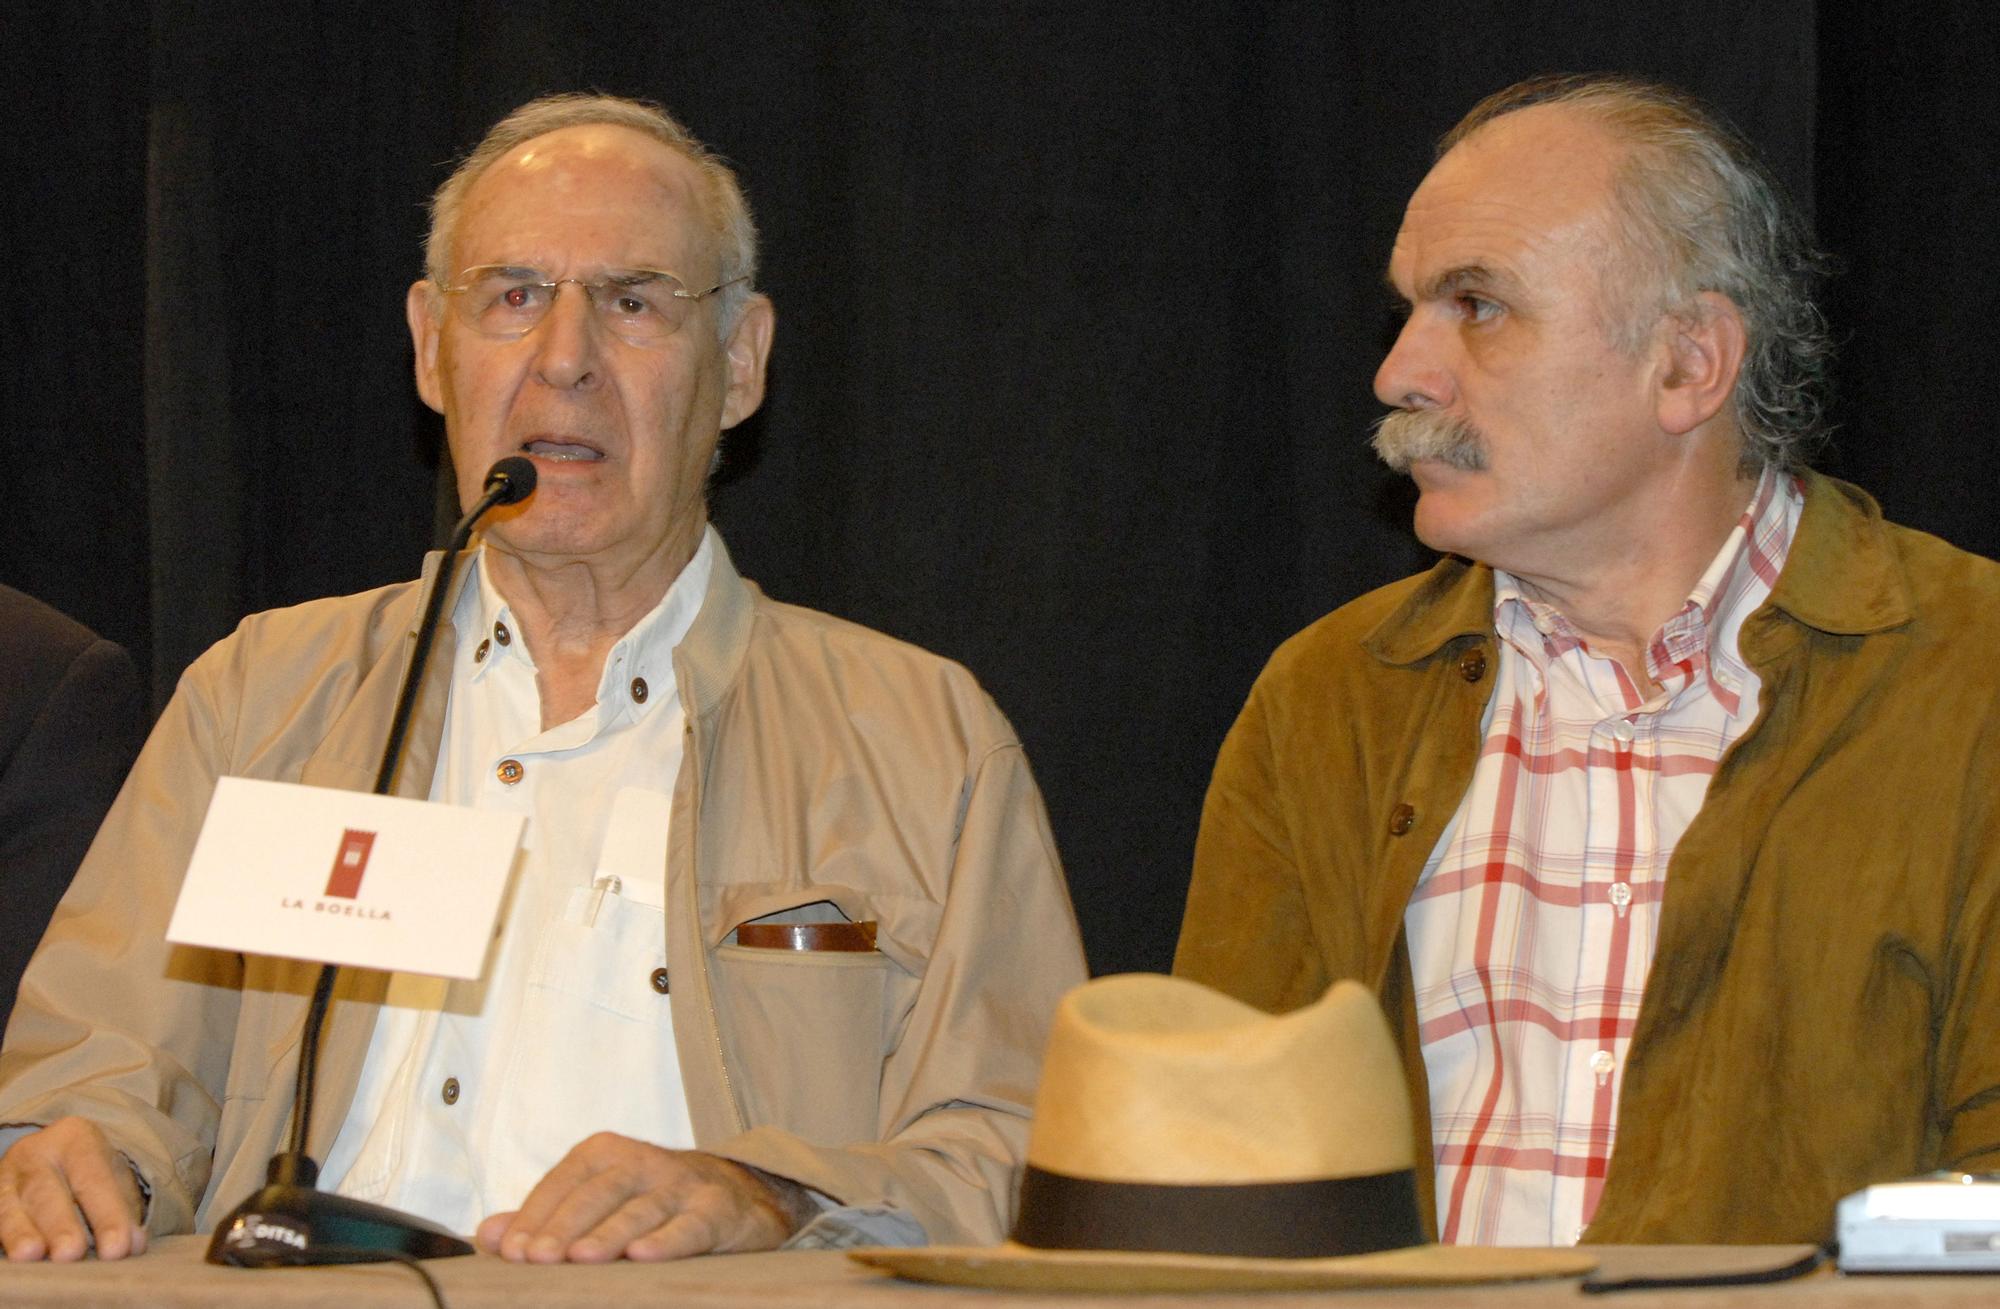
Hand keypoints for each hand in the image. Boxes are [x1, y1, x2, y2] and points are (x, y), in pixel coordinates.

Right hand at [0, 1117, 146, 1261]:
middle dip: (59, 1225)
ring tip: (31, 1255)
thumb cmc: (89, 1173)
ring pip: (9, 1206)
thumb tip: (132, 1244)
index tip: (116, 1249)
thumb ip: (122, 1210)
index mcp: (75, 1139)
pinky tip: (12, 1260)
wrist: (48, 1156)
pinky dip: (1, 1236)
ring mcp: (4, 1176)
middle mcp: (35, 1152)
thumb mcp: (112, 1179)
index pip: (94, 1179)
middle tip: (71, 1253)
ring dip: (20, 1233)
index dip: (106, 1215)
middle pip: (46, 1191)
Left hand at [475, 1133, 815, 1262]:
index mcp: (605, 1154)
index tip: (510, 1252)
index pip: (562, 1182)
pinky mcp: (715, 1208)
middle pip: (598, 1191)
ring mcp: (680, 1183)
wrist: (733, 1194)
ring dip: (609, 1233)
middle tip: (536, 1258)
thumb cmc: (648, 1202)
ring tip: (581, 1258)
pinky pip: (690, 1224)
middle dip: (564, 1225)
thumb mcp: (595, 1202)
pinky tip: (642, 1256)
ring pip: (641, 1208)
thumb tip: (487, 1234)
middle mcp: (642, 1161)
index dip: (534, 1216)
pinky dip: (667, 1240)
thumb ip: (543, 1218)